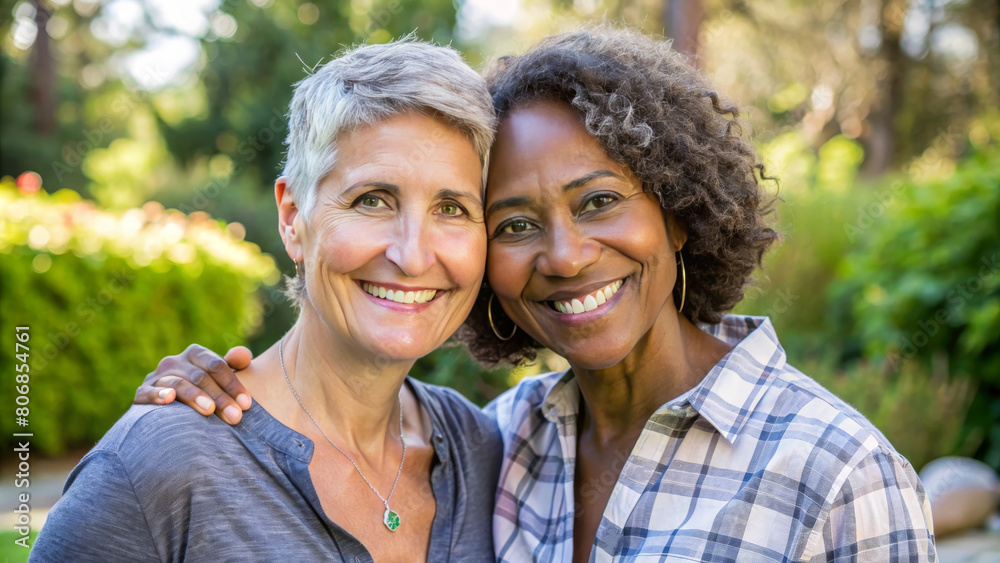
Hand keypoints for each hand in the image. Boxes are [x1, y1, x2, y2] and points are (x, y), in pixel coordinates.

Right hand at [134, 344, 253, 424]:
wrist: (170, 409)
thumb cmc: (205, 391)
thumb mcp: (221, 377)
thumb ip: (236, 364)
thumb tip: (244, 356)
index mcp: (195, 354)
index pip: (216, 365)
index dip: (233, 384)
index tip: (247, 404)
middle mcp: (174, 362)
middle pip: (200, 377)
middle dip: (220, 397)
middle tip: (235, 416)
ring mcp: (157, 377)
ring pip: (178, 384)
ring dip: (195, 396)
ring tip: (209, 410)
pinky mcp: (142, 393)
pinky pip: (148, 393)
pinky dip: (158, 395)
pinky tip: (170, 399)